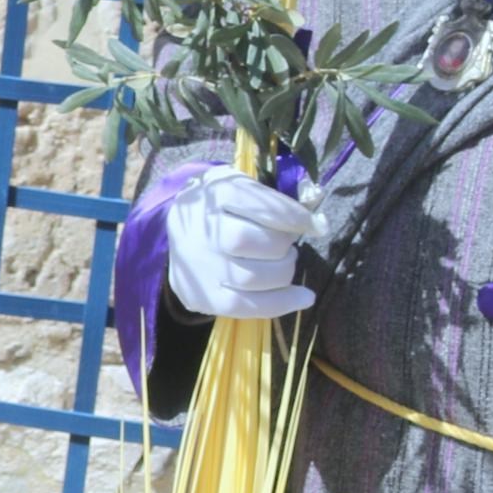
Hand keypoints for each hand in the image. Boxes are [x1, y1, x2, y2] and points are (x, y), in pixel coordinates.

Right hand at [164, 167, 317, 319]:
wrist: (176, 234)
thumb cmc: (219, 207)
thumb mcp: (240, 185)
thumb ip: (273, 200)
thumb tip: (317, 224)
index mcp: (214, 194)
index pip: (259, 205)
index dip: (293, 217)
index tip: (317, 225)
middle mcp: (202, 230)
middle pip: (251, 242)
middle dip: (282, 245)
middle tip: (287, 244)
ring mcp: (201, 267)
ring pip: (253, 278)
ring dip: (284, 271)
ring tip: (285, 262)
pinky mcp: (203, 296)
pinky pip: (246, 306)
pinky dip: (281, 303)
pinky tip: (304, 297)